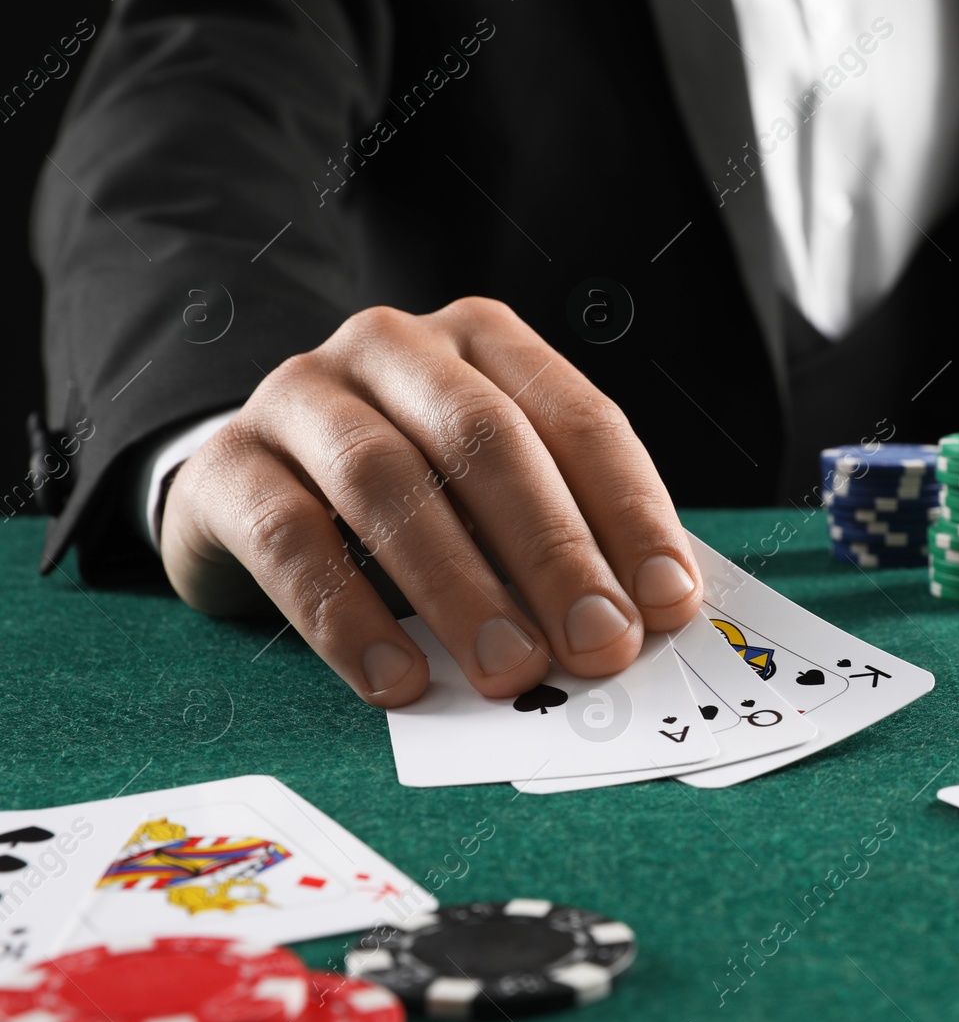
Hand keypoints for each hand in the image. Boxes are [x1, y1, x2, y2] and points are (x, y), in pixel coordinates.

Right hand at [160, 297, 703, 705]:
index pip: (579, 419)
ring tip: (509, 672)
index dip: (632, 514)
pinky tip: (398, 681)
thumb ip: (562, 540)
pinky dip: (349, 619)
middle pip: (487, 442)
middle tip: (598, 645)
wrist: (250, 483)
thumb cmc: (413, 496)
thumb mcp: (493, 499)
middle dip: (554, 552)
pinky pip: (290, 539)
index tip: (669, 603)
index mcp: (485, 340)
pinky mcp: (227, 466)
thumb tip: (644, 622)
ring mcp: (301, 396)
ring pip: (387, 482)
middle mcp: (394, 347)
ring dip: (458, 588)